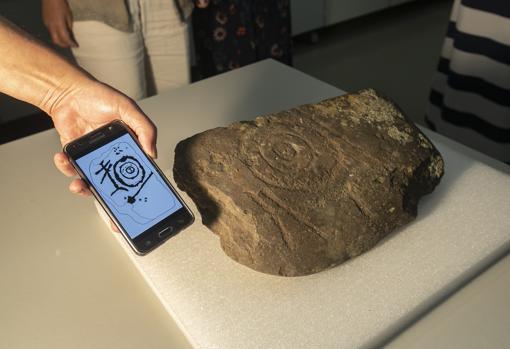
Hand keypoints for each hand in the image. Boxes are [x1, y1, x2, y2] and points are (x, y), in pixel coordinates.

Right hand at [42, 0, 77, 47]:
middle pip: (56, 41)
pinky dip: (56, 34)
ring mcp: (47, 24)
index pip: (65, 39)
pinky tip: (61, 32)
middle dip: (64, 45)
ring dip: (60, 40)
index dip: (71, 44)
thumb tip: (70, 35)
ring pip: (53, 37)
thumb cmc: (62, 5)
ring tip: (67, 40)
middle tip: (70, 45)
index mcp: (59, 25)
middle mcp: (51, 26)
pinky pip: (51, 31)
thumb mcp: (69, 16)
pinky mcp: (45, 21)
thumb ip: (69, 27)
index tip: (76, 46)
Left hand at [48, 78, 156, 196]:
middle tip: (107, 202)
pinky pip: (71, 168)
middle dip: (109, 196)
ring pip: (91, 181)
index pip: (136, 168)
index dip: (137, 184)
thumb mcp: (128, 108)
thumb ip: (144, 128)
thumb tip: (152, 153)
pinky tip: (63, 158)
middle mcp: (111, 154)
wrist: (68, 92)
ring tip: (78, 185)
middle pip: (113, 181)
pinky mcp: (75, 155)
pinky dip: (65, 167)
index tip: (136, 195)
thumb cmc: (99, 96)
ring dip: (83, 187)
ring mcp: (93, 156)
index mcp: (128, 145)